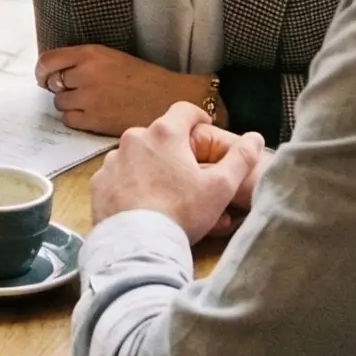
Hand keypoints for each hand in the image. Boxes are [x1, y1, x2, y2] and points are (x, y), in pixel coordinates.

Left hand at [37, 44, 211, 136]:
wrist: (168, 98)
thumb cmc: (142, 77)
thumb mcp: (111, 57)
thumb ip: (83, 61)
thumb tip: (55, 73)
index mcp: (89, 54)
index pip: (48, 60)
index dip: (42, 71)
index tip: (43, 77)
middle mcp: (85, 74)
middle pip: (53, 84)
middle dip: (60, 88)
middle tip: (76, 91)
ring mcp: (88, 99)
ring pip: (60, 104)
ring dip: (69, 104)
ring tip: (89, 104)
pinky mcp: (94, 121)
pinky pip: (69, 121)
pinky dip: (76, 119)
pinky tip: (92, 115)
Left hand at [88, 102, 265, 243]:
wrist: (138, 245)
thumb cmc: (182, 212)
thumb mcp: (220, 188)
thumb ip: (240, 159)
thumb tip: (256, 137)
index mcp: (164, 134)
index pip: (185, 111)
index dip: (198, 117)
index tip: (204, 128)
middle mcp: (134, 139)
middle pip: (160, 135)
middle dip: (173, 149)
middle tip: (187, 172)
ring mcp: (113, 160)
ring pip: (137, 156)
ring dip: (150, 166)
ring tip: (164, 192)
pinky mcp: (99, 183)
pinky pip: (118, 176)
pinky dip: (129, 184)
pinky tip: (141, 204)